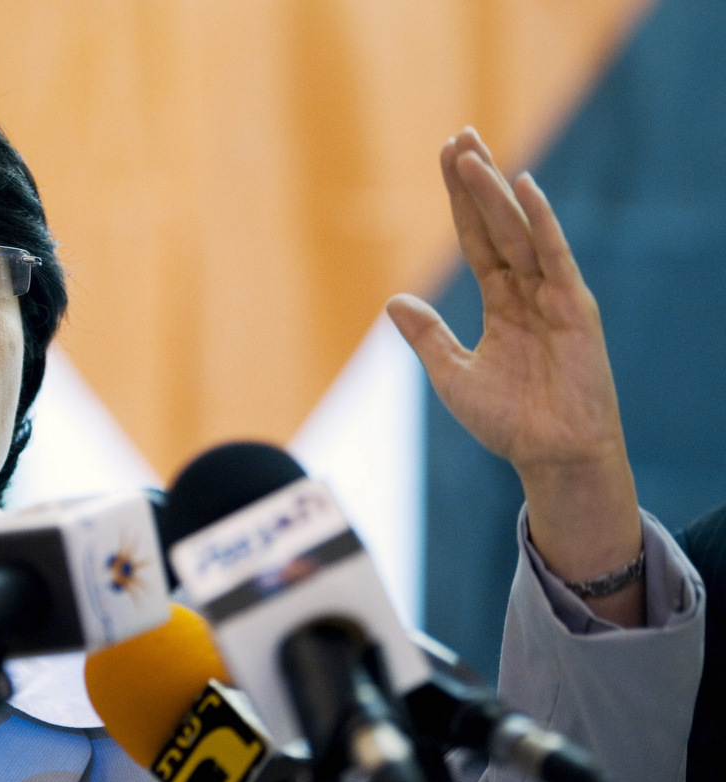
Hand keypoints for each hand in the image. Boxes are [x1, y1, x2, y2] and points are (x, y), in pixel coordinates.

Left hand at [386, 129, 642, 625]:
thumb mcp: (453, 374)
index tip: (446, 159)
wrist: (551, 457)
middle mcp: (529, 290)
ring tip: (472, 154)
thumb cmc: (509, 422)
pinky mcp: (575, 310)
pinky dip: (540, 223)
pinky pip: (554, 258)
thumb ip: (428, 336)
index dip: (460, 201)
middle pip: (497, 224)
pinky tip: (523, 189)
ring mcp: (554, 296)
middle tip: (457, 136)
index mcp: (503, 302)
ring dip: (496, 192)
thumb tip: (394, 301)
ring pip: (519, 232)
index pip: (477, 239)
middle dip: (476, 182)